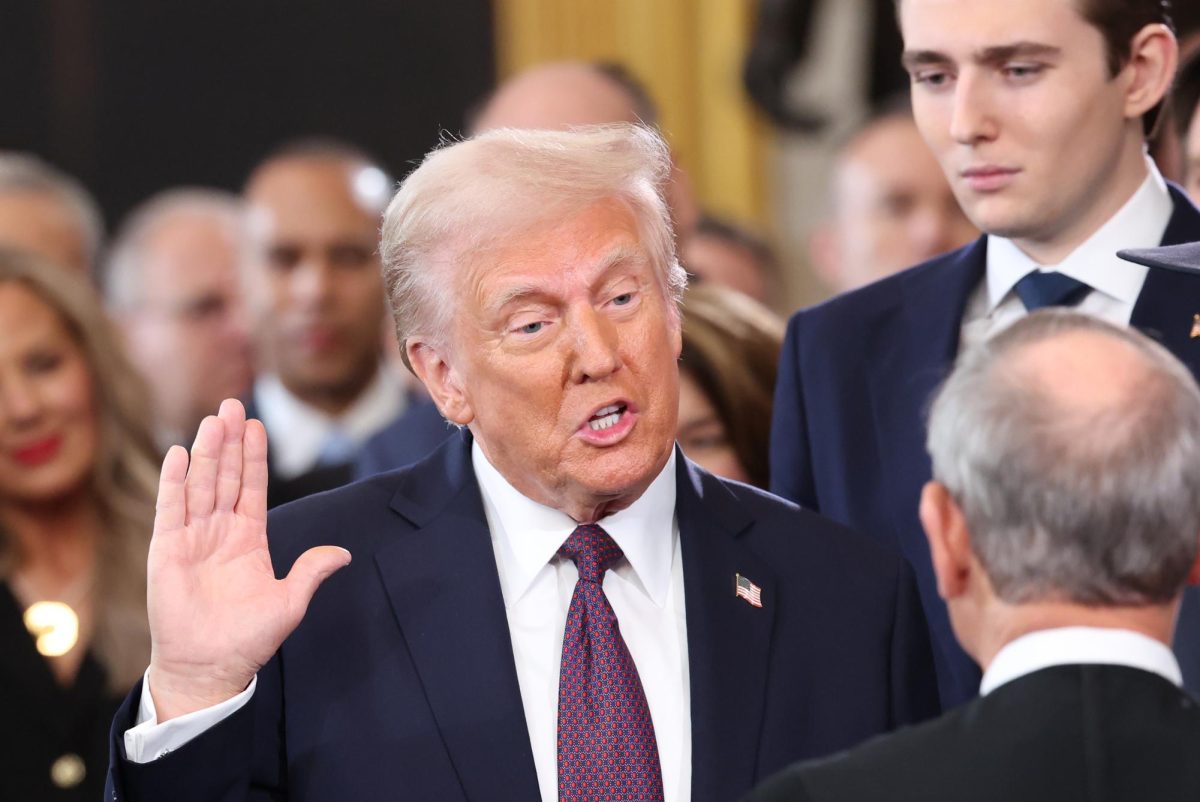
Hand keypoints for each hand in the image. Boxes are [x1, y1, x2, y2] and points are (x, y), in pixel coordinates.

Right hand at [146, 399, 350, 720]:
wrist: (210, 668)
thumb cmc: (248, 639)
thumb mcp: (289, 601)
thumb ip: (312, 571)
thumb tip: (344, 553)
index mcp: (249, 539)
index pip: (253, 487)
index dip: (255, 456)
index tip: (257, 425)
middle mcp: (219, 532)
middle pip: (225, 476)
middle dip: (230, 442)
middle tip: (232, 405)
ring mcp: (192, 539)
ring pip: (200, 485)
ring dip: (207, 453)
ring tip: (213, 420)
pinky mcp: (166, 551)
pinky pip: (170, 510)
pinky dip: (174, 482)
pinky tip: (178, 455)